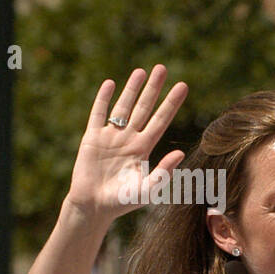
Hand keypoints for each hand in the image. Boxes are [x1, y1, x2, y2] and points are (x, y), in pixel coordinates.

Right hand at [66, 65, 188, 223]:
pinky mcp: (92, 138)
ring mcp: (110, 136)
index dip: (171, 103)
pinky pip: (98, 114)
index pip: (161, 120)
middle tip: (162, 67)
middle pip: (144, 108)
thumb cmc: (122, 202)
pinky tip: (110, 84)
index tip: (182, 86)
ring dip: (132, 89)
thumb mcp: (147, 190)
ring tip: (141, 71)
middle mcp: (129, 139)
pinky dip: (103, 99)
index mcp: (144, 149)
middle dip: (153, 88)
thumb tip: (180, 154)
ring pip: (123, 107)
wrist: (94, 206)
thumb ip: (163, 172)